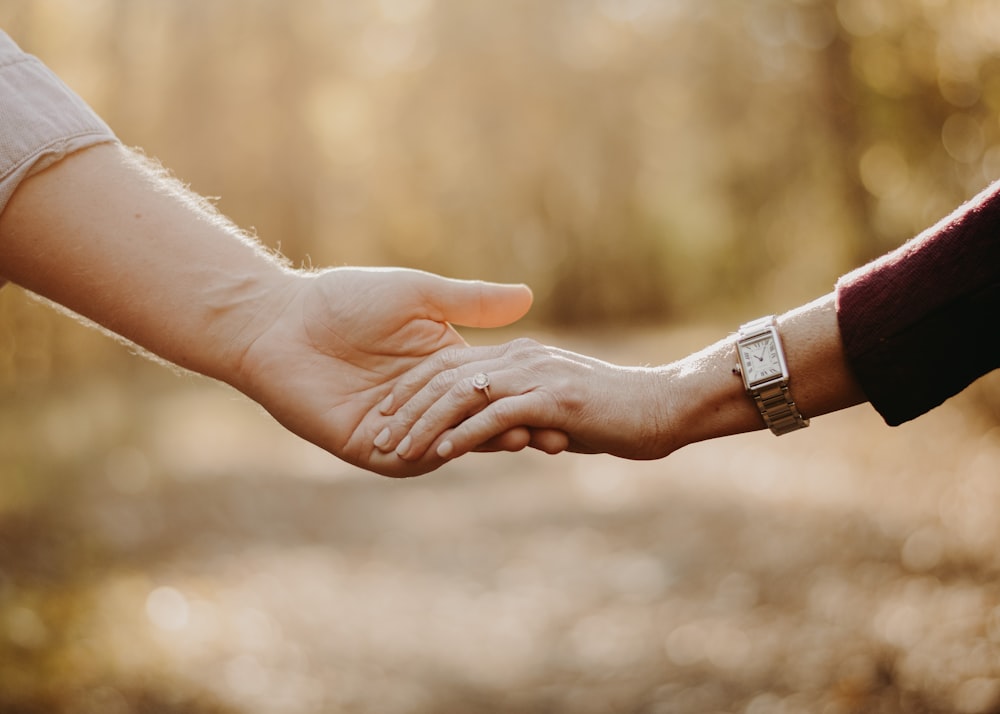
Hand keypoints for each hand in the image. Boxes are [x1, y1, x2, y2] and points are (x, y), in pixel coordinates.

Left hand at [232, 267, 546, 476]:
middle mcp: (424, 402)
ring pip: (454, 443)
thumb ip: (471, 303)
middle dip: (520, 427)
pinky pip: (416, 460)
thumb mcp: (419, 296)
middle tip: (562, 432)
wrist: (281, 325)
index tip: (567, 397)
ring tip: (532, 438)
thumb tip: (528, 295)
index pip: (490, 388)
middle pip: (480, 421)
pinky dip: (448, 453)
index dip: (524, 393)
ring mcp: (399, 429)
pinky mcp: (371, 450)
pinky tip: (477, 444)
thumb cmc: (345, 301)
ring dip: (491, 442)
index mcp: (439, 366)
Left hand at [373, 338, 675, 461]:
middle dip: (408, 408)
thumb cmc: (617, 409)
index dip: (416, 393)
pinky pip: (496, 414)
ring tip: (396, 449)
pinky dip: (465, 432)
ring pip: (463, 394)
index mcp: (517, 357)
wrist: (665, 404)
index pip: (453, 369)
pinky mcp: (550, 398)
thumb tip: (503, 435)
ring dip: (426, 423)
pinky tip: (440, 453)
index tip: (390, 419)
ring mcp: (534, 376)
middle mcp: (519, 360)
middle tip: (378, 438)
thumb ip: (527, 414)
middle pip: (447, 377)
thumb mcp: (561, 409)